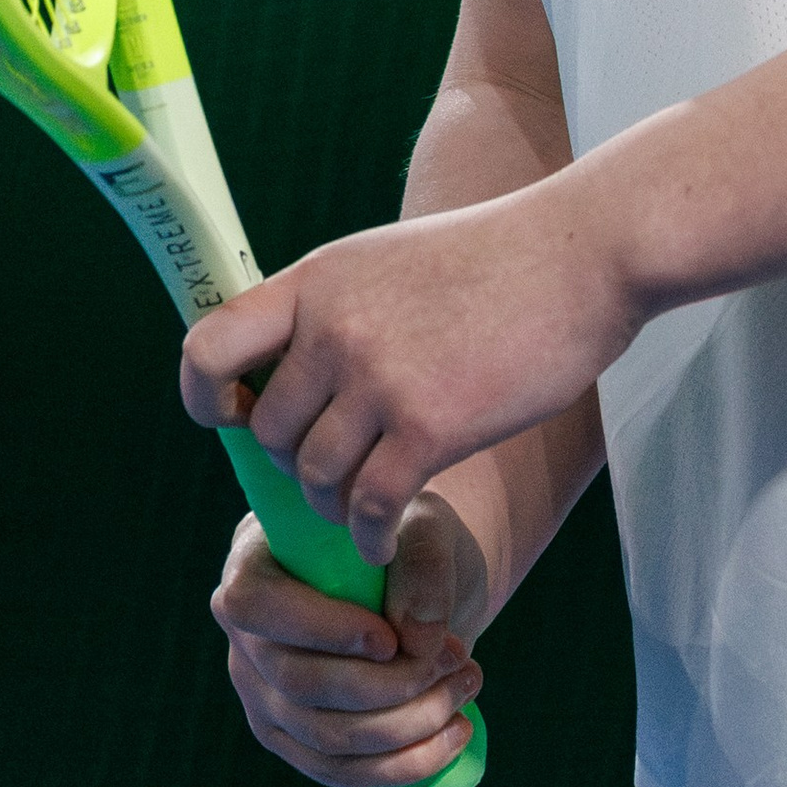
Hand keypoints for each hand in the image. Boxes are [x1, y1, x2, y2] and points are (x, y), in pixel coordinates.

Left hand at [179, 171, 641, 562]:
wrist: (582, 252)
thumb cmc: (496, 259)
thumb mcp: (390, 259)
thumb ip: (337, 312)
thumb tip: (291, 383)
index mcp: (318, 281)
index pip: (209, 346)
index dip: (203, 396)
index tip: (230, 418)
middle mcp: (335, 328)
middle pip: (267, 432)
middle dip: (293, 464)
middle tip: (332, 472)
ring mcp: (380, 377)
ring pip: (314, 477)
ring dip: (335, 503)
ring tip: (364, 504)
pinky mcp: (430, 425)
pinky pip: (370, 506)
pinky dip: (372, 532)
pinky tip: (388, 534)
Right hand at [213, 487, 489, 786]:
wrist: (409, 583)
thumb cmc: (402, 544)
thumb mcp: (421, 528)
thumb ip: (422, 566)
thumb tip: (418, 641)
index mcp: (253, 565)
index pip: (257, 607)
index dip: (323, 631)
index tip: (392, 639)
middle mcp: (245, 638)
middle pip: (299, 684)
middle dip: (390, 685)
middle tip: (458, 661)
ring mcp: (263, 696)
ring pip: (326, 737)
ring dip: (409, 725)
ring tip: (467, 687)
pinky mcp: (294, 740)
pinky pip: (340, 771)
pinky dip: (404, 764)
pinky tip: (455, 734)